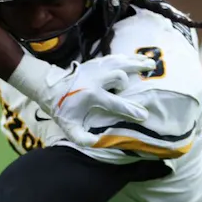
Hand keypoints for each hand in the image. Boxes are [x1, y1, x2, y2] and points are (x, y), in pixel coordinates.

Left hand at [10, 52, 156, 146]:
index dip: (130, 110)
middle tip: (143, 81)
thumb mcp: (69, 128)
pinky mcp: (93, 62)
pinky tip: (137, 58)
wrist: (49, 88)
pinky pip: (113, 57)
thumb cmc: (62, 110)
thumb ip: (83, 138)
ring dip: (135, 62)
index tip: (143, 116)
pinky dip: (126, 57)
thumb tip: (98, 144)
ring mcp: (93, 68)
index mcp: (91, 95)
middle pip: (118, 75)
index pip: (115, 103)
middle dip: (130, 79)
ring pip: (118, 61)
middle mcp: (94, 79)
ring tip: (152, 63)